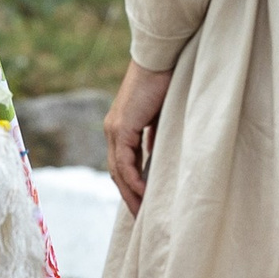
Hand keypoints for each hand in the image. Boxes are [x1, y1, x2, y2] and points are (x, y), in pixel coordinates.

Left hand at [105, 59, 171, 212]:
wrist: (160, 58)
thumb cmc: (166, 81)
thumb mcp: (162, 116)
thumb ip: (157, 136)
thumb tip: (160, 156)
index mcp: (121, 127)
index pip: (123, 164)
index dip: (132, 185)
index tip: (143, 204)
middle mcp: (113, 130)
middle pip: (117, 172)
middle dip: (129, 197)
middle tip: (140, 219)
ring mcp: (115, 128)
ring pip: (118, 170)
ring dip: (130, 193)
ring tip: (143, 213)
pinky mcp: (122, 126)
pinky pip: (124, 162)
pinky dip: (133, 180)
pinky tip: (144, 194)